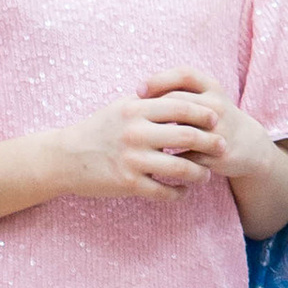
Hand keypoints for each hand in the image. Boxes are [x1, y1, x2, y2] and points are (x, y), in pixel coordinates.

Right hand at [52, 95, 217, 201]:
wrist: (65, 157)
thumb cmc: (97, 129)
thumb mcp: (121, 107)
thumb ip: (149, 101)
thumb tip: (181, 93)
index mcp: (135, 109)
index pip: (180, 106)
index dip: (203, 113)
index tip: (216, 119)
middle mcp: (135, 133)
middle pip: (187, 135)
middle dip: (211, 142)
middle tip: (223, 147)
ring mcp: (132, 160)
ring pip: (180, 167)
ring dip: (200, 173)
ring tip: (206, 175)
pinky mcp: (128, 184)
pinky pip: (163, 191)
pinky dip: (179, 193)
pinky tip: (184, 191)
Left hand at [135, 68, 265, 191]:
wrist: (249, 145)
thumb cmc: (214, 117)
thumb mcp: (204, 98)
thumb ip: (177, 92)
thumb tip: (136, 95)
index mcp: (212, 87)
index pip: (185, 75)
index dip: (160, 79)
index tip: (138, 90)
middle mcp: (218, 106)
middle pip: (180, 102)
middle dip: (154, 110)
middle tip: (132, 119)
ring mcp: (220, 130)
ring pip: (183, 131)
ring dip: (159, 136)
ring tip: (139, 140)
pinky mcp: (219, 154)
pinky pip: (186, 156)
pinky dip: (168, 159)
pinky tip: (152, 159)